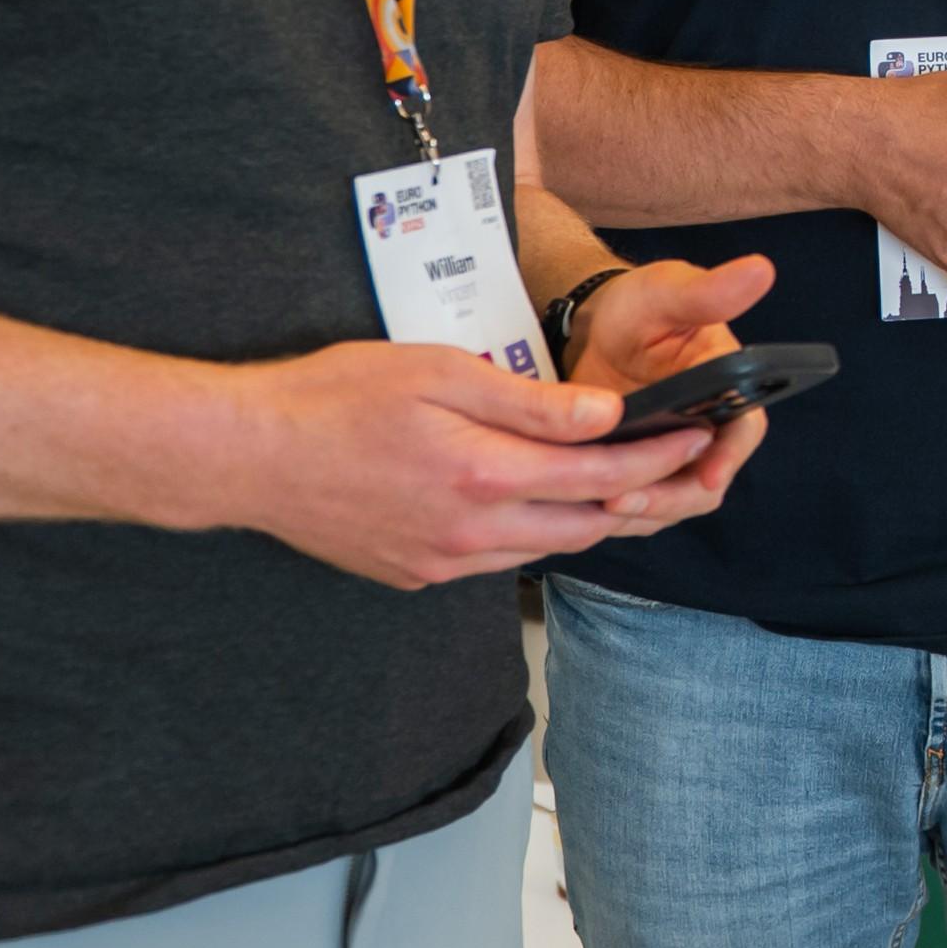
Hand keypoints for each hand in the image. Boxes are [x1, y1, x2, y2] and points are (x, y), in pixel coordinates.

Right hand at [214, 340, 719, 589]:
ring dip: (587, 519)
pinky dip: (530, 534)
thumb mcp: (438, 373)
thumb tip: (606, 414)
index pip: (600, 473)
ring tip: (621, 483)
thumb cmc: (334, 398)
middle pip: (585, 525)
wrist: (249, 458)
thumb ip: (529, 401)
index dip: (657, 457)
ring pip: (543, 548)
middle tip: (678, 465)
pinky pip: (495, 560)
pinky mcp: (416, 574)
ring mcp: (442, 562)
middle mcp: (471, 532)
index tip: (697, 437)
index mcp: (484, 474)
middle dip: (640, 497)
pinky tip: (533, 504)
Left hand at [561, 256, 778, 534]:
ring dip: (645, 510)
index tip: (707, 475)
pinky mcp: (646, 471)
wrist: (592, 330)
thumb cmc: (636, 307)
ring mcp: (678, 453)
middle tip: (625, 497)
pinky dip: (623, 515)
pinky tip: (591, 504)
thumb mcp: (666, 293)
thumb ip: (709, 291)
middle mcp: (711, 426)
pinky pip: (646, 508)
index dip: (729, 457)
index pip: (744, 430)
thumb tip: (761, 269)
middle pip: (708, 481)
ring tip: (604, 503)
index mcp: (730, 384)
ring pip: (676, 502)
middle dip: (671, 496)